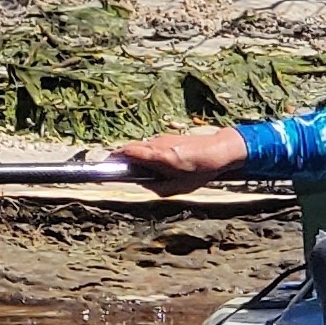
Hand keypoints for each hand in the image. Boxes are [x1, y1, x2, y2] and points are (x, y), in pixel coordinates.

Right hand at [110, 125, 249, 193]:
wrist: (219, 150)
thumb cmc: (201, 170)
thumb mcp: (179, 186)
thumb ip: (157, 187)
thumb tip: (141, 187)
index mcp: (159, 156)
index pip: (129, 152)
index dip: (115, 156)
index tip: (106, 163)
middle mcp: (158, 144)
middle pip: (132, 147)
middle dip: (122, 155)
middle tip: (115, 166)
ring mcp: (163, 138)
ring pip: (142, 145)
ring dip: (135, 154)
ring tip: (136, 168)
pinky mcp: (169, 137)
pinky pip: (151, 144)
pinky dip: (146, 152)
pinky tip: (152, 163)